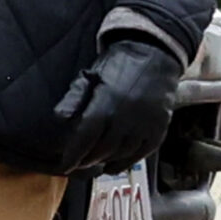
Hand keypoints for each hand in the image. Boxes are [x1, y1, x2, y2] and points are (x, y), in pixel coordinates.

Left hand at [53, 37, 180, 174]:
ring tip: (95, 163)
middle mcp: (127, 116)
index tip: (64, 166)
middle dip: (87, 160)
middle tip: (78, 163)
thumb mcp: (91, 75)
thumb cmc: (119, 64)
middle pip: (102, 149)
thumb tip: (60, 118)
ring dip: (106, 162)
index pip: (85, 137)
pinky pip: (143, 152)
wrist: (155, 52)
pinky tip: (115, 166)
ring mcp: (146, 123)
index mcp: (106, 102)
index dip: (73, 155)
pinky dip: (127, 162)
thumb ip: (75, 97)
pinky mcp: (160, 127)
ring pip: (122, 153)